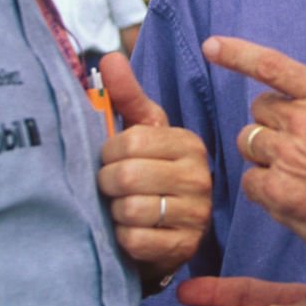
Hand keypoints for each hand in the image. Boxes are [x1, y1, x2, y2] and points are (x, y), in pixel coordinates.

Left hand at [97, 53, 211, 281]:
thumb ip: (127, 96)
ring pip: (130, 210)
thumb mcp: (143, 133)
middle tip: (110, 187)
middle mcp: (199, 177)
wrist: (166, 232)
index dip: (108, 153)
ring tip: (121, 208)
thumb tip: (109, 58)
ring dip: (114, 212)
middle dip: (106, 184)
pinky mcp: (183, 247)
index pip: (131, 141)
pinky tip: (129, 231)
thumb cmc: (150, 173)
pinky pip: (135, 240)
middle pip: (126, 176)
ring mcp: (195, 215)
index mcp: (187, 143)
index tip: (111, 160)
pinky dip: (122, 238)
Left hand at [203, 35, 305, 247]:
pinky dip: (263, 189)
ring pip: (249, 143)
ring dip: (264, 156)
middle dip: (270, 124)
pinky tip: (291, 197)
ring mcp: (287, 154)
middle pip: (259, 110)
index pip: (273, 65)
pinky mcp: (276, 188)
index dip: (237, 54)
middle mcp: (304, 119)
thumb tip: (304, 109)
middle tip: (295, 147)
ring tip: (297, 175)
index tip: (212, 45)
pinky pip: (250, 181)